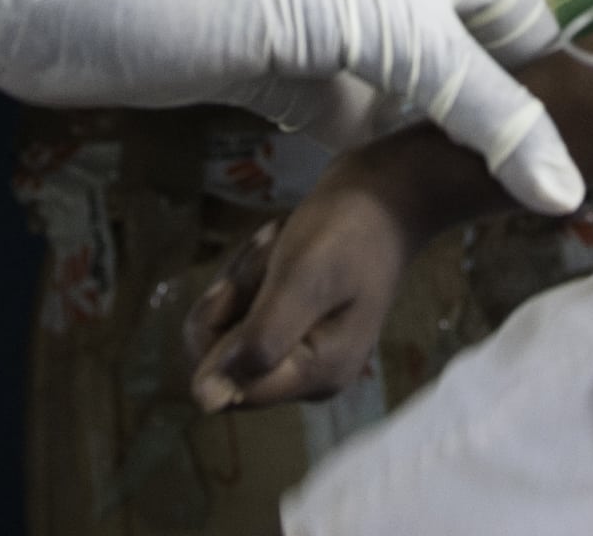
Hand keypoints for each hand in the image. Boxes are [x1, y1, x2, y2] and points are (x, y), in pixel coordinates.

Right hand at [0, 0, 587, 210]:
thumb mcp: (215, 5)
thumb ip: (297, 44)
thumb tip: (364, 106)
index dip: (494, 6)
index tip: (533, 60)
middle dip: (537, 41)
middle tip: (573, 120)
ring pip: (469, 24)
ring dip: (508, 101)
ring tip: (554, 162)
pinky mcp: (341, 1)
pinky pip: (445, 74)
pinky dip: (504, 132)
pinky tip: (546, 181)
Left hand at [184, 144, 452, 411]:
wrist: (386, 194)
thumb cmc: (349, 232)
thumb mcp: (302, 280)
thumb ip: (259, 341)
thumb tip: (206, 399)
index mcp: (314, 374)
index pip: (227, 384)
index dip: (218, 334)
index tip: (237, 284)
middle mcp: (306, 375)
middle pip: (223, 356)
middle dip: (232, 296)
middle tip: (269, 251)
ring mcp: (302, 350)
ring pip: (228, 325)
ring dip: (242, 275)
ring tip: (279, 240)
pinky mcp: (296, 326)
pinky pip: (244, 307)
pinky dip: (250, 271)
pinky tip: (278, 243)